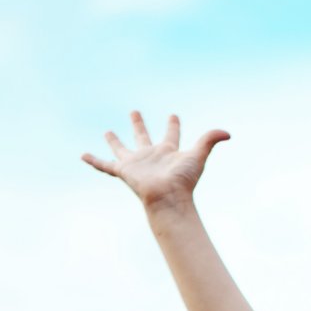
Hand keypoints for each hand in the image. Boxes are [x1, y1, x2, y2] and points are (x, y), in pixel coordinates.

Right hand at [81, 112, 229, 208]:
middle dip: (139, 125)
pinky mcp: (124, 171)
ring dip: (114, 141)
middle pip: (143, 137)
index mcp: (167, 152)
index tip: (173, 115)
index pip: (171, 135)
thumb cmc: (183, 180)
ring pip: (122, 149)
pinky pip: (105, 165)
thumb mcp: (198, 155)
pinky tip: (82, 155)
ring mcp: (136, 164)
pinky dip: (94, 161)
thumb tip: (227, 132)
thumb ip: (210, 140)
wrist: (168, 198)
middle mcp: (150, 156)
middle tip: (134, 112)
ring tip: (107, 132)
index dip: (173, 125)